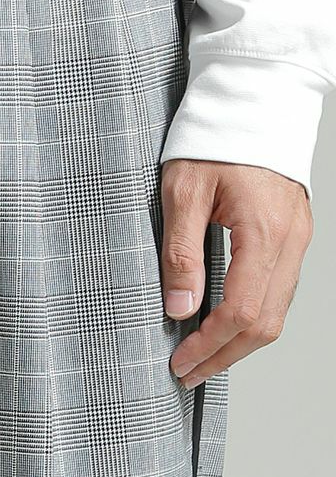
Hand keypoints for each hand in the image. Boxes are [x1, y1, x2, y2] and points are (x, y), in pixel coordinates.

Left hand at [159, 158, 313, 388]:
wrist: (251, 103)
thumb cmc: (213, 139)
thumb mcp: (182, 191)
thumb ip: (181, 252)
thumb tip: (179, 308)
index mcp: (263, 233)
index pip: (242, 310)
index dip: (210, 344)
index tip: (180, 361)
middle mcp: (290, 242)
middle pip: (265, 323)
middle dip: (225, 355)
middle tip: (188, 372)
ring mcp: (297, 240)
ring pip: (276, 311)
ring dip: (239, 341)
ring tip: (201, 356)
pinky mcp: (292, 235)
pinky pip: (278, 289)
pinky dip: (252, 314)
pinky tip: (224, 322)